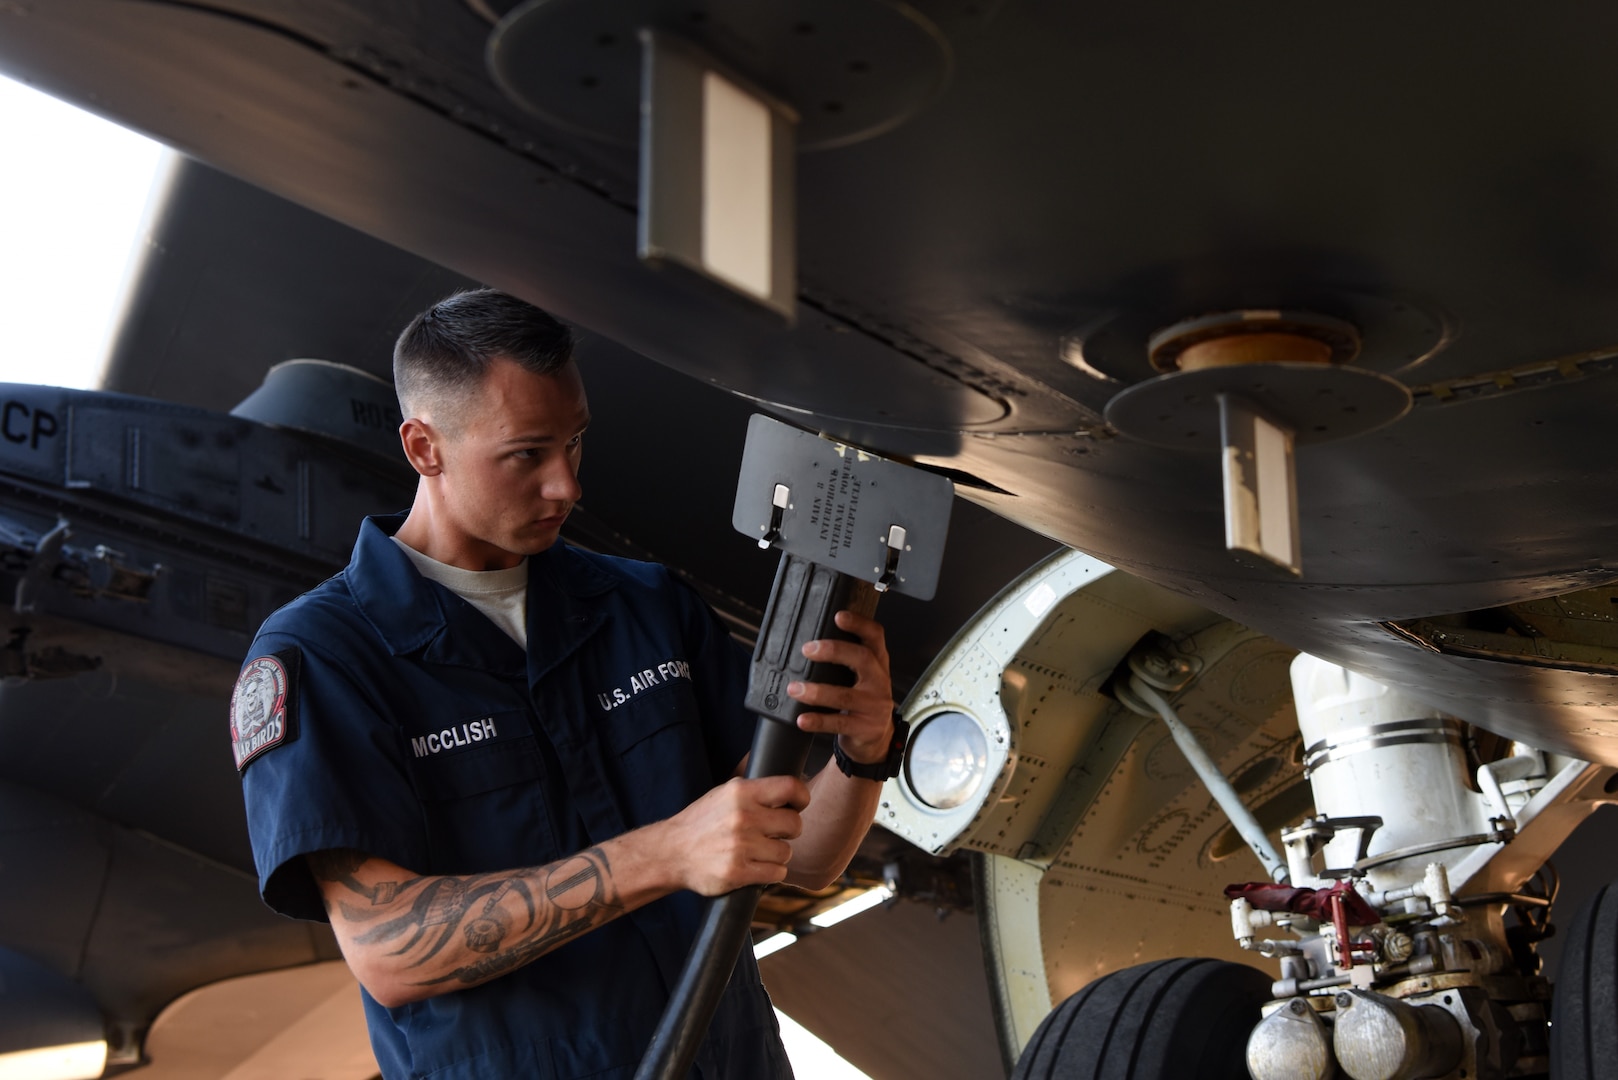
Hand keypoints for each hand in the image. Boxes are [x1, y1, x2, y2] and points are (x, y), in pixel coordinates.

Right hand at [664, 775, 809, 895]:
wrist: (671, 852)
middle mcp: (742, 816)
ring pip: (786, 852)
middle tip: (774, 833)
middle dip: (788, 831)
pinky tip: (756, 867)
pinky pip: (777, 873)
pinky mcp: (737, 872)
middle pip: (794, 824)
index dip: (801, 798)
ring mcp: (740, 846)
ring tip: (759, 852)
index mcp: (741, 792)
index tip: (798, 805)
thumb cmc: (703, 822)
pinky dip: (771, 872)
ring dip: (777, 854)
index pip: (790, 788)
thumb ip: (755, 792)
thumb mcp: (724, 794)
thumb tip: (792, 790)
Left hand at [787, 610, 895, 764]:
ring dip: (817, 691)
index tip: (839, 616)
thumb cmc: (863, 701)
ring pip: (845, 696)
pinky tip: (802, 719)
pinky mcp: (865, 728)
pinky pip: (838, 723)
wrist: (876, 739)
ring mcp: (874, 706)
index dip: (859, 624)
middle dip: (834, 651)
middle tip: (808, 650)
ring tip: (794, 689)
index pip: (875, 636)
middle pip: (862, 659)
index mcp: (878, 663)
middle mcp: (879, 682)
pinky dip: (818, 720)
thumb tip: (810, 643)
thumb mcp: (863, 677)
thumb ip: (846, 660)